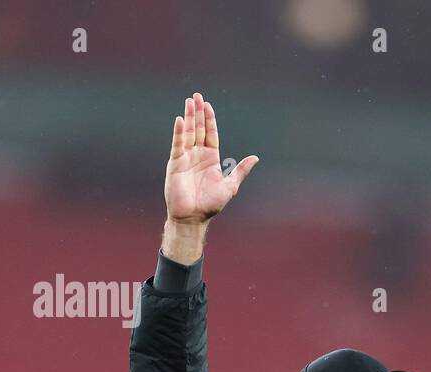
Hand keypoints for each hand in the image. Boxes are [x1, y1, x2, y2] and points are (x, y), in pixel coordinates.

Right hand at [164, 92, 257, 224]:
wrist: (193, 217)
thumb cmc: (211, 204)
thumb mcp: (230, 186)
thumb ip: (240, 171)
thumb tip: (255, 158)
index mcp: (211, 158)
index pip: (210, 134)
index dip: (209, 120)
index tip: (208, 105)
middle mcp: (197, 155)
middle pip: (198, 129)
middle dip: (197, 113)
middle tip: (196, 96)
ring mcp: (186, 158)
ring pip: (187, 133)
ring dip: (188, 117)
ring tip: (188, 102)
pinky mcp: (175, 163)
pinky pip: (178, 145)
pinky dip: (179, 132)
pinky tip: (180, 120)